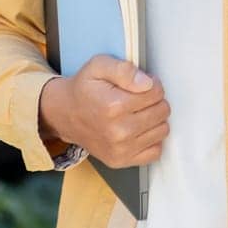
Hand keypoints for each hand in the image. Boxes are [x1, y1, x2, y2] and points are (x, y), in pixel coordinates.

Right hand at [38, 55, 169, 167]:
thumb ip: (124, 69)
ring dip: (155, 120)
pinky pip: (155, 151)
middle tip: (139, 98)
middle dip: (155, 101)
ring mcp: (120, 149)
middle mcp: (118, 131)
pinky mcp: (121, 160)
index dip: (152, 84)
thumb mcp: (98, 66)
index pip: (156, 92)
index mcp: (114, 105)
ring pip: (162, 130)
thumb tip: (147, 82)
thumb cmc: (84, 90)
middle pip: (162, 111)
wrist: (65, 114)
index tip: (141, 84)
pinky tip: (139, 129)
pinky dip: (151, 140)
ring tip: (138, 113)